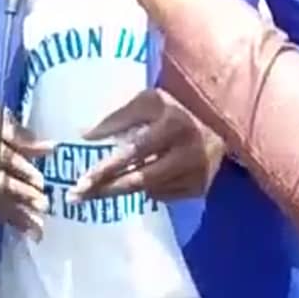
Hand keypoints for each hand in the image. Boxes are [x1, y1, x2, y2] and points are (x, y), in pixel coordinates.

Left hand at [66, 89, 224, 202]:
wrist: (220, 119)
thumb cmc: (174, 107)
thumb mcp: (148, 101)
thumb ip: (117, 117)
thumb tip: (84, 135)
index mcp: (174, 123)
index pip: (134, 150)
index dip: (106, 167)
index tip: (81, 180)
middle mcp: (188, 150)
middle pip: (140, 178)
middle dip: (106, 188)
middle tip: (78, 196)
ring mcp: (197, 172)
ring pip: (149, 189)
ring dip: (123, 189)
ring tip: (99, 189)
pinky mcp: (200, 186)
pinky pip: (163, 195)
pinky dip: (147, 189)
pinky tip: (140, 180)